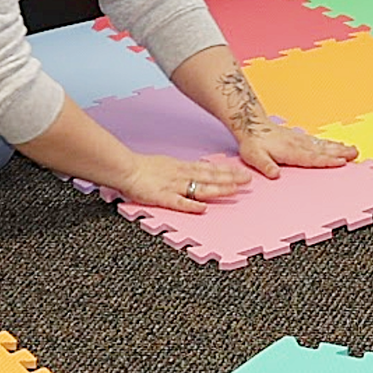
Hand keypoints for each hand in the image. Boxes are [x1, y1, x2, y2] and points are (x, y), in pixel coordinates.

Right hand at [114, 151, 250, 212]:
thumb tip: (200, 170)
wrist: (124, 169)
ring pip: (200, 188)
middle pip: (210, 177)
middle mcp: (182, 175)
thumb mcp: (168, 163)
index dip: (227, 171)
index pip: (209, 169)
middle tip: (248, 180)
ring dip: (218, 189)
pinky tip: (203, 209)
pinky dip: (191, 205)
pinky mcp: (162, 197)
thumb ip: (183, 169)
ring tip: (235, 191)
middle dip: (230, 179)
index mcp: (182, 168)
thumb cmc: (142, 168)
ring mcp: (173, 186)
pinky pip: (178, 202)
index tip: (242, 172)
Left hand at [233, 120, 360, 179]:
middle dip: (340, 152)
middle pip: (322, 150)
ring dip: (339, 147)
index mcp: (290, 151)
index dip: (327, 160)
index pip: (312, 157)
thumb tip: (275, 174)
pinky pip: (318, 141)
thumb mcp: (254, 156)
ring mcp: (300, 140)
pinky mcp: (300, 138)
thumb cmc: (253, 143)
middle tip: (355, 153)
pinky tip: (338, 145)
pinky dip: (330, 143)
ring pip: (323, 144)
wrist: (252, 124)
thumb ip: (265, 165)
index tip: (341, 161)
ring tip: (353, 149)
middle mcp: (299, 144)